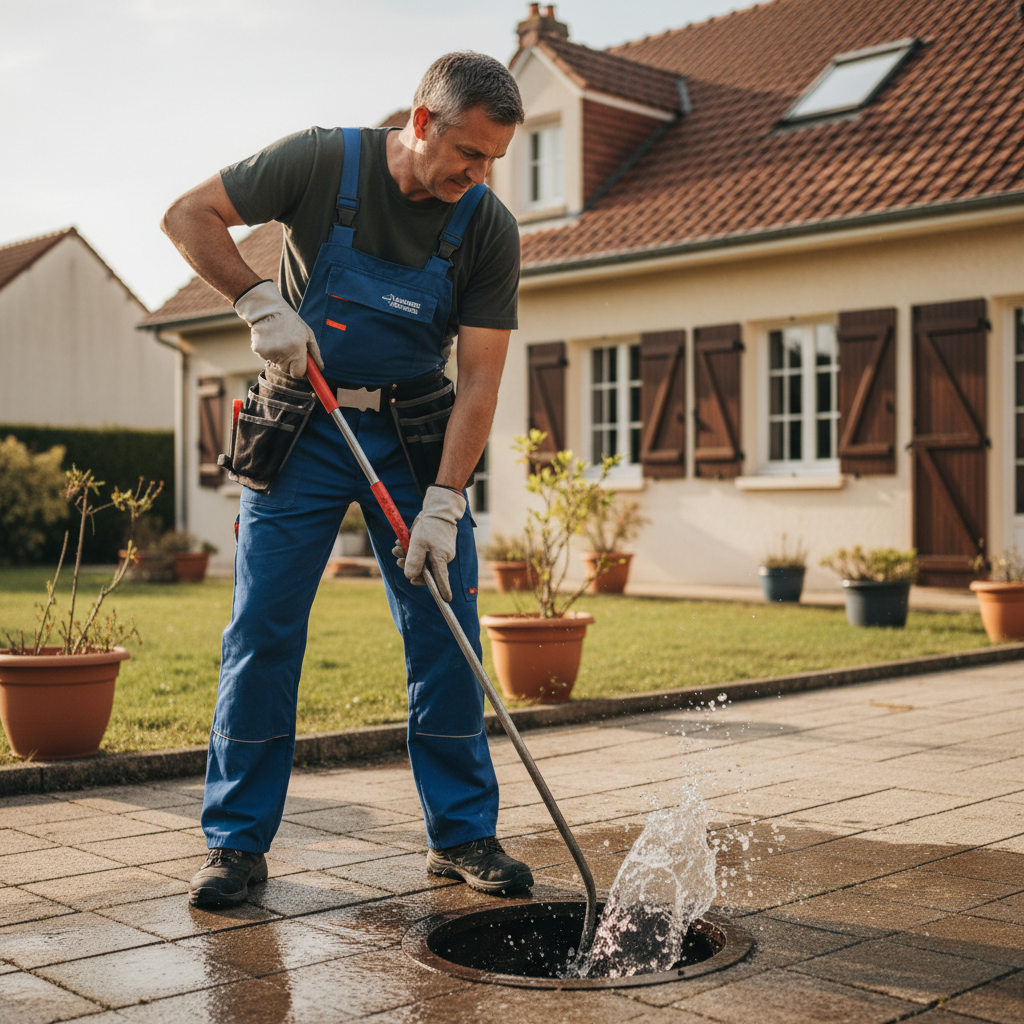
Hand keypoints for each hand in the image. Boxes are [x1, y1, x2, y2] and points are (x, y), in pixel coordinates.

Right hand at [234, 280, 323, 377]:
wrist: (268, 309)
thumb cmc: (291, 322)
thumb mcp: (308, 334)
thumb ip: (315, 353)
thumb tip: (320, 369)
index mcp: (297, 349)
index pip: (298, 374)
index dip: (300, 369)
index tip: (300, 363)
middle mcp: (282, 353)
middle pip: (287, 370)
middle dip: (290, 363)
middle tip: (289, 347)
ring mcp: (269, 352)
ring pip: (276, 364)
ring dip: (279, 356)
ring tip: (279, 339)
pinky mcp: (258, 350)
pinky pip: (266, 357)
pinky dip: (269, 351)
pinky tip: (270, 338)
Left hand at [392, 486, 464, 601]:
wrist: (437, 509)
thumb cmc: (429, 527)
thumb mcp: (418, 544)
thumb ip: (414, 562)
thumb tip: (410, 577)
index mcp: (441, 559)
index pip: (442, 579)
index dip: (442, 590)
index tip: (446, 601)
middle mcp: (442, 558)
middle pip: (425, 571)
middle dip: (409, 567)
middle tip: (398, 560)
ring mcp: (438, 552)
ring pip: (421, 561)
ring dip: (406, 556)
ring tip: (397, 548)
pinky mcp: (434, 546)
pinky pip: (421, 552)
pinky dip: (410, 549)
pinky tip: (402, 543)